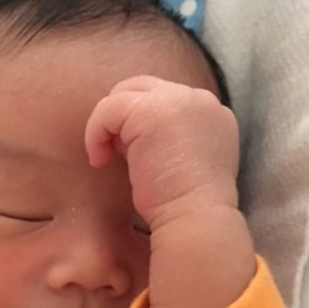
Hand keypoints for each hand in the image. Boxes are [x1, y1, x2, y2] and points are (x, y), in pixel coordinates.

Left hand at [84, 75, 238, 228]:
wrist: (196, 219)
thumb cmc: (184, 208)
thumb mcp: (181, 165)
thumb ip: (163, 142)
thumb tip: (126, 138)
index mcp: (212, 114)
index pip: (167, 100)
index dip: (141, 125)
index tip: (136, 158)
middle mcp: (200, 99)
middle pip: (145, 88)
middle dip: (123, 118)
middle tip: (116, 156)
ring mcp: (178, 100)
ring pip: (125, 94)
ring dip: (108, 126)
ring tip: (108, 159)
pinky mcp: (150, 110)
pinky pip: (109, 108)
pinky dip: (95, 132)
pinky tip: (99, 160)